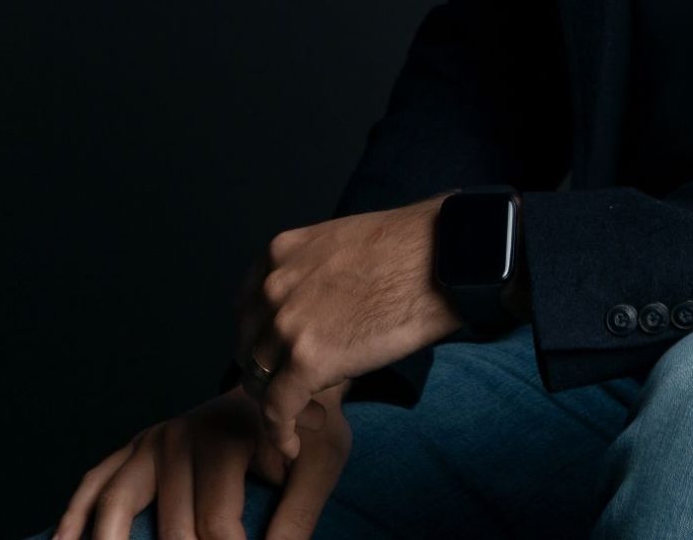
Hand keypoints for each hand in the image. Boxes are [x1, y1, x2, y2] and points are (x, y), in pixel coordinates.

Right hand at [50, 380, 352, 539]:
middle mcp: (179, 437)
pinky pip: (94, 482)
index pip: (217, 528)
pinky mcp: (135, 449)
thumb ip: (300, 515)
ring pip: (117, 505)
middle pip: (171, 528)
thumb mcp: (323, 463)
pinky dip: (74, 514)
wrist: (284, 379)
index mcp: (225, 439)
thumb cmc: (306, 429)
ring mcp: (151, 442)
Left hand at [235, 193, 465, 460]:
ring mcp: (285, 325)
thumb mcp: (340, 247)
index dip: (264, 342)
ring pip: (259, 382)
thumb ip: (313, 277)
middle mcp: (271, 288)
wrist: (442, 257)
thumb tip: (317, 312)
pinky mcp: (307, 361)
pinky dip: (281, 434)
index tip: (284, 362)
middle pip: (250, 349)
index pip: (249, 312)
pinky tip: (293, 447)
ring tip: (312, 417)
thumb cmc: (409, 249)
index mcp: (277, 255)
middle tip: (301, 394)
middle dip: (271, 375)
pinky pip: (278, 410)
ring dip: (281, 406)